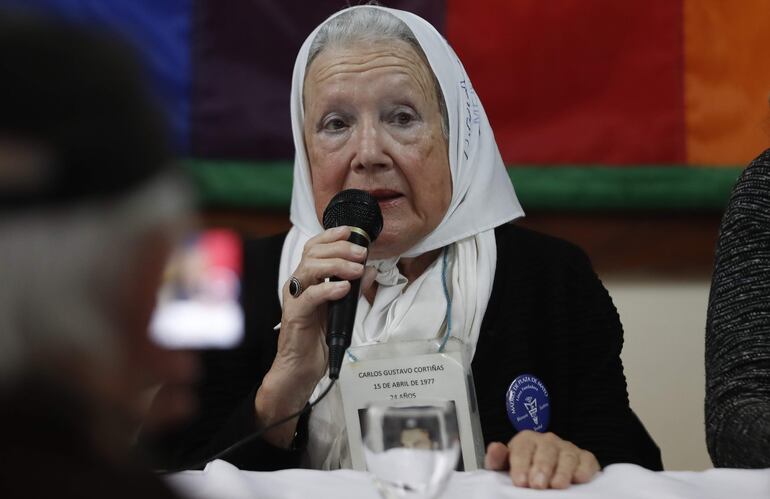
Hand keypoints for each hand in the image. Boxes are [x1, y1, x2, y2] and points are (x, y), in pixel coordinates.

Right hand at [255, 226, 366, 444]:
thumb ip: (353, 289)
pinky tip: (343, 288)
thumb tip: (371, 270)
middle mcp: (298, 285)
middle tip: (361, 253)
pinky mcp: (295, 316)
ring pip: (309, 269)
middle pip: (312, 253)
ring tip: (356, 270)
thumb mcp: (342, 310)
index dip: (332, 236)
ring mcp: (295, 300)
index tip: (352, 231)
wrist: (302, 369)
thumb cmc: (319, 339)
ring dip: (336, 265)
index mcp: (307, 280)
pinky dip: (328, 289)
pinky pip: (309, 297)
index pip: (314, 247)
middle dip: (340, 248)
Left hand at [484, 431, 599, 488]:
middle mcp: (548, 441)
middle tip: (537, 484)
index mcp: (527, 440)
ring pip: (567, 456)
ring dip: (562, 471)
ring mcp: (568, 449)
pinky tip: (579, 479)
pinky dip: (584, 469)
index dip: (520, 465)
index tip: (520, 481)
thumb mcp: (506, 465)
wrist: (545, 471)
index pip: (523, 449)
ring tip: (557, 486)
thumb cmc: (524, 469)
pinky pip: (587, 461)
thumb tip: (494, 449)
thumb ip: (497, 459)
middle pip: (546, 451)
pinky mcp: (585, 459)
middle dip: (542, 467)